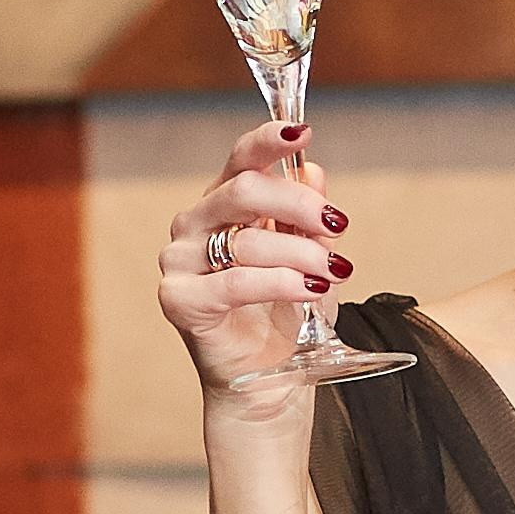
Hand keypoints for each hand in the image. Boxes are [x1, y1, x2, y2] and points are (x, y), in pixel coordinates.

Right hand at [157, 119, 352, 411]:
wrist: (270, 381)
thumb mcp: (312, 259)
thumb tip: (315, 172)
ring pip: (245, 239)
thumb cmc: (287, 315)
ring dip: (300, 254)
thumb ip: (309, 218)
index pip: (241, 159)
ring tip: (334, 272)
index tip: (304, 132)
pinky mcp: (178, 300)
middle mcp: (194, 225)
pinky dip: (279, 283)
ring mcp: (180, 261)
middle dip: (299, 205)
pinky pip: (233, 282)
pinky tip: (310, 291)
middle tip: (336, 224)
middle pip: (244, 191)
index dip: (270, 140)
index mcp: (223, 204)